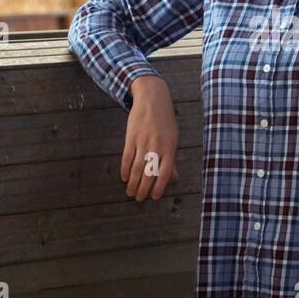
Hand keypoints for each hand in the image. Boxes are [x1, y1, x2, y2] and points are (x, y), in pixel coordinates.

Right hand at [122, 75, 179, 201]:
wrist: (152, 98)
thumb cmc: (165, 119)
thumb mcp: (173, 137)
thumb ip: (171, 158)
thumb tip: (173, 177)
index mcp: (170, 147)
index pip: (165, 173)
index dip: (159, 187)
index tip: (154, 197)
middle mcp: (157, 146)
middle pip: (148, 173)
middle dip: (143, 189)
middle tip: (139, 199)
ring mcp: (143, 141)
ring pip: (136, 168)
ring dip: (133, 183)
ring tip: (130, 192)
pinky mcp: (131, 136)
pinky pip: (127, 157)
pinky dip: (125, 169)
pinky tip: (125, 178)